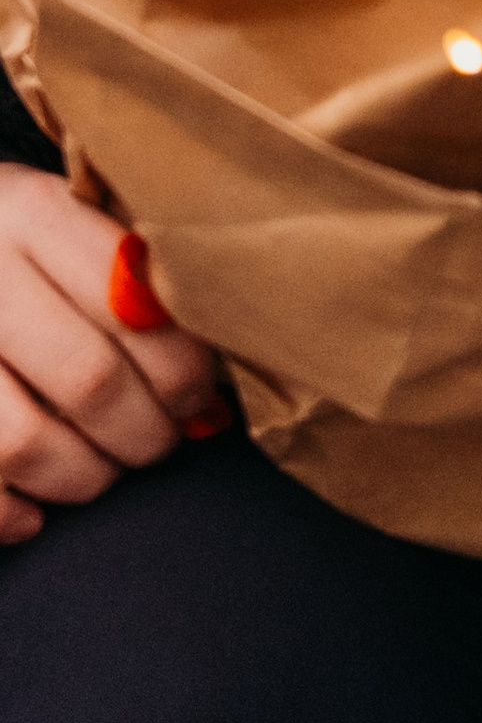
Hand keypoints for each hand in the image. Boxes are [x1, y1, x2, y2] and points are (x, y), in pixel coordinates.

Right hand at [0, 176, 228, 541]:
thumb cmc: (16, 236)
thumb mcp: (70, 209)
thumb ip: (132, 263)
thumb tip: (219, 356)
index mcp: (35, 214)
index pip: (133, 304)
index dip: (182, 368)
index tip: (203, 394)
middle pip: (89, 380)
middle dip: (147, 431)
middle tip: (166, 438)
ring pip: (26, 443)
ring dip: (86, 476)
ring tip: (107, 467)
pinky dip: (9, 513)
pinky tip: (35, 512)